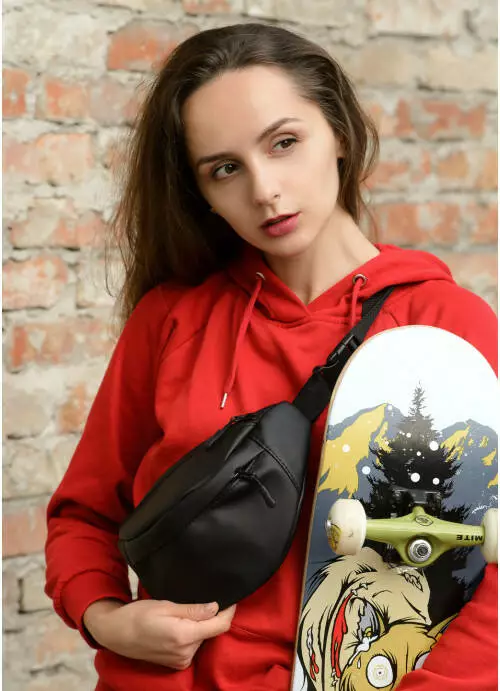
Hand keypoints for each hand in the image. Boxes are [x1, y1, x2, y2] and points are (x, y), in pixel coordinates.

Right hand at [83, 598, 235, 668]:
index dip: (229, 611)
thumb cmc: (139, 615)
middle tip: (199, 600)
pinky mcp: (176, 664)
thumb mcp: (166, 605)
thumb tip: (215, 607)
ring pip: (202, 638)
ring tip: (183, 612)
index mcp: (184, 635)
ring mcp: (181, 661)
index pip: (219, 625)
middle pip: (210, 631)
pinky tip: (179, 624)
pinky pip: (192, 646)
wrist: (117, 634)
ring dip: (199, 626)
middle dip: (210, 616)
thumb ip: (192, 609)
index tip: (232, 598)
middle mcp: (186, 652)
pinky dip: (191, 635)